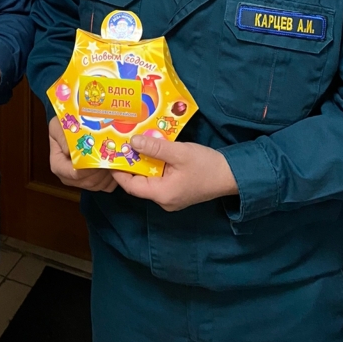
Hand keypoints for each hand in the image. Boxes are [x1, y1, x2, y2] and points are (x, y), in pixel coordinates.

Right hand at [48, 118, 116, 192]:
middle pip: (87, 181)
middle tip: (111, 156)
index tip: (99, 157)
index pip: (73, 174)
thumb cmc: (64, 128)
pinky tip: (116, 166)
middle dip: (101, 170)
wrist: (70, 128)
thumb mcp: (58, 127)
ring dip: (108, 174)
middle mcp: (68, 177)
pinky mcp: (93, 183)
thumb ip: (62, 138)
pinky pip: (105, 187)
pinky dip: (113, 179)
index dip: (88, 168)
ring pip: (97, 185)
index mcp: (58, 166)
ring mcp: (81, 181)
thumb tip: (69, 150)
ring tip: (114, 159)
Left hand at [111, 134, 238, 210]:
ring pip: (148, 180)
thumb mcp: (179, 152)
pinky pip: (158, 179)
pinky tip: (151, 150)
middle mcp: (164, 200)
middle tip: (120, 144)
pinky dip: (153, 165)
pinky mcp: (177, 190)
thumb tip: (132, 141)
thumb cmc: (206, 165)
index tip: (110, 153)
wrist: (232, 175)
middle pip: (138, 183)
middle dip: (129, 164)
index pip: (131, 186)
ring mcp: (171, 197)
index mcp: (162, 194)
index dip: (118, 171)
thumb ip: (155, 147)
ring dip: (142, 163)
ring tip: (133, 143)